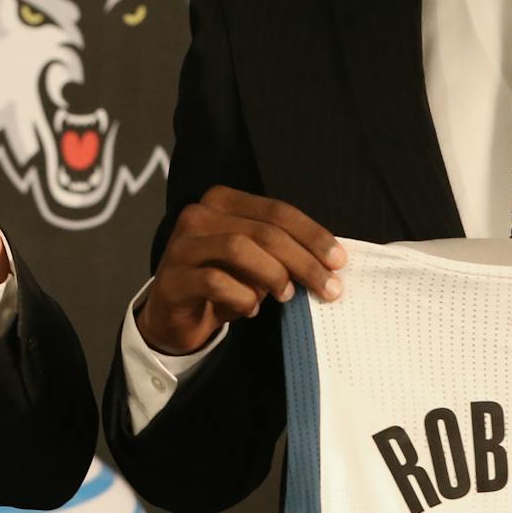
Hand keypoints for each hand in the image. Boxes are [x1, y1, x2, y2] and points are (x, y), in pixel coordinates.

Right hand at [137, 186, 344, 355]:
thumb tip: (328, 264)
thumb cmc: (222, 280)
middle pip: (264, 231)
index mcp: (223, 200)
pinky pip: (217, 283)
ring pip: (239, 249)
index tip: (339, 261)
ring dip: (273, 275)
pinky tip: (250, 309)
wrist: (175, 312)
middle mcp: (199, 214)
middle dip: (303, 261)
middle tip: (328, 288)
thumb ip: (283, 252)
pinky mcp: (172, 278)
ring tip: (287, 296)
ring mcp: (181, 245)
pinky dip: (242, 298)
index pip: (277, 211)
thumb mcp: (255, 261)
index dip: (313, 235)